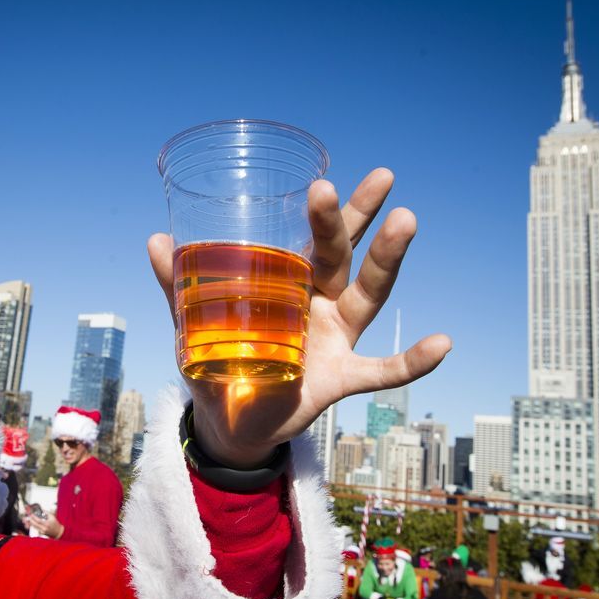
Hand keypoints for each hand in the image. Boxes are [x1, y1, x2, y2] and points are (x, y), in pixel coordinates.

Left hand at [27, 510, 63, 538]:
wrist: (58, 532)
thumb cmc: (56, 525)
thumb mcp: (52, 517)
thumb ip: (46, 512)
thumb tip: (42, 509)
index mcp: (47, 524)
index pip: (38, 521)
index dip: (34, 517)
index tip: (31, 514)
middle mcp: (44, 529)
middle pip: (35, 524)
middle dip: (31, 520)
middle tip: (29, 516)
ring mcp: (42, 532)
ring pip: (34, 527)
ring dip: (31, 523)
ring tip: (29, 519)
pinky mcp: (42, 533)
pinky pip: (36, 529)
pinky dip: (34, 526)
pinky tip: (33, 523)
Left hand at [149, 168, 451, 466]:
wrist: (233, 419)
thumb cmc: (221, 362)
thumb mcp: (195, 323)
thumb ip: (178, 285)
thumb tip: (155, 239)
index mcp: (292, 284)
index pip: (313, 240)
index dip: (324, 211)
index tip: (326, 178)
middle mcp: (321, 305)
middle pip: (344, 256)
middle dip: (357, 218)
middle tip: (380, 180)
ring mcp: (337, 340)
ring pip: (368, 297)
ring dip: (387, 261)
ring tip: (408, 221)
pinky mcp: (340, 378)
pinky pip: (382, 371)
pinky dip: (411, 361)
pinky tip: (444, 341)